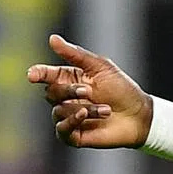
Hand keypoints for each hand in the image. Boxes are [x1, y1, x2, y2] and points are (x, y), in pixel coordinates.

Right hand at [27, 34, 152, 148]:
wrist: (139, 115)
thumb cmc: (122, 89)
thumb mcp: (101, 67)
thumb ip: (75, 54)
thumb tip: (52, 38)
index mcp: (70, 79)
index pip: (46, 75)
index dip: (38, 74)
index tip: (33, 75)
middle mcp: (66, 98)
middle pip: (51, 93)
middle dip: (69, 90)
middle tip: (89, 90)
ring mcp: (68, 117)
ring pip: (59, 111)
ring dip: (84, 108)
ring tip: (106, 109)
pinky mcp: (73, 135)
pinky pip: (61, 129)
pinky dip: (71, 121)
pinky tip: (84, 115)